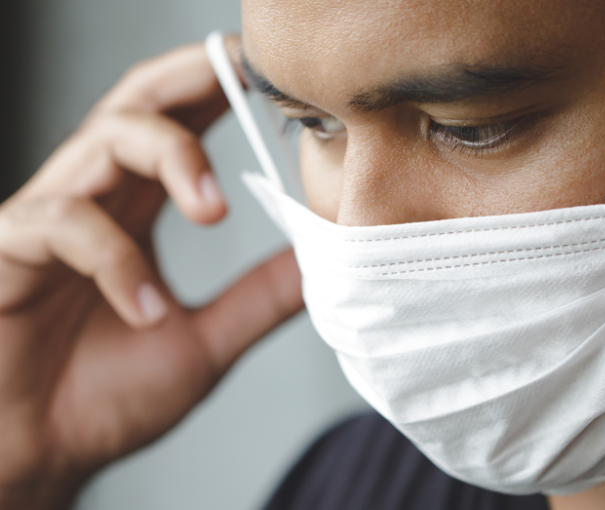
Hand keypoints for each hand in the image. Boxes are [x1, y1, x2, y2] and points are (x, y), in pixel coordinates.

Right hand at [0, 40, 303, 509]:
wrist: (40, 455)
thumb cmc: (103, 397)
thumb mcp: (206, 341)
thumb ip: (258, 297)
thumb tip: (319, 260)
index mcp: (135, 210)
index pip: (177, 125)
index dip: (219, 88)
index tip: (268, 77)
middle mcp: (93, 200)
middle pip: (137, 103)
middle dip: (191, 78)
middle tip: (246, 76)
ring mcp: (48, 220)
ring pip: (105, 140)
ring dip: (172, 160)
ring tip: (215, 211)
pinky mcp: (9, 251)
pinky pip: (63, 225)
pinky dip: (117, 261)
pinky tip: (146, 310)